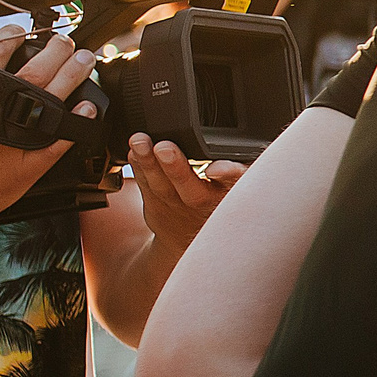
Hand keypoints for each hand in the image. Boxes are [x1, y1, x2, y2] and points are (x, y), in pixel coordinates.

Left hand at [124, 134, 244, 257]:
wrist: (193, 235)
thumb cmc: (217, 199)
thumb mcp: (234, 186)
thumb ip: (234, 170)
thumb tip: (243, 141)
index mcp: (231, 192)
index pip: (237, 181)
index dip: (228, 174)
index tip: (215, 169)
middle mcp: (206, 202)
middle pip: (192, 189)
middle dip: (177, 169)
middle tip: (164, 148)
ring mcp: (179, 208)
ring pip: (162, 187)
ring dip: (149, 164)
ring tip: (139, 142)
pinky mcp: (157, 209)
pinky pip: (146, 188)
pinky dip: (138, 168)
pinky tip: (133, 152)